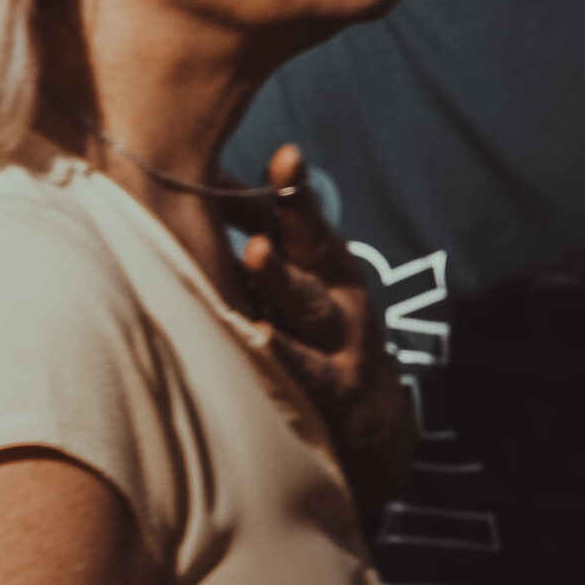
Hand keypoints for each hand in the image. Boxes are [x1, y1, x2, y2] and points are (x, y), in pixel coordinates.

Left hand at [223, 144, 411, 519]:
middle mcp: (339, 298)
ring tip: (255, 252)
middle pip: (316, 250)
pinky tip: (260, 337)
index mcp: (327, 268)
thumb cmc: (319, 339)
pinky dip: (285, 355)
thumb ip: (263, 236)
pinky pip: (306, 372)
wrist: (375, 429)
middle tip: (279, 175)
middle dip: (297, 213)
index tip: (284, 154)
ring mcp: (340, 345)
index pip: (307, 219)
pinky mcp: (334, 392)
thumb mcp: (303, 285)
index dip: (294, 189)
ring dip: (282, 277)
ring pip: (309, 306)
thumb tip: (208, 177)